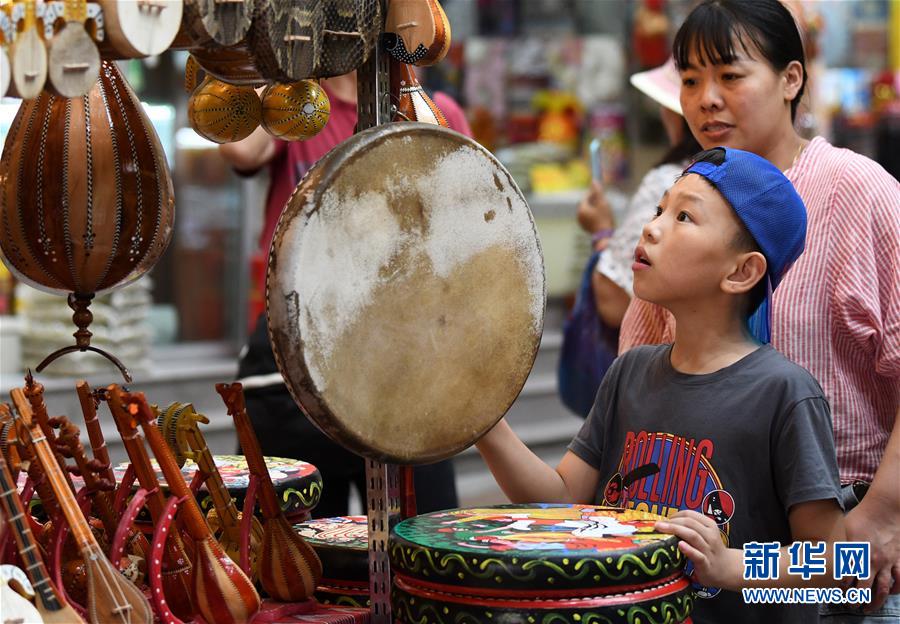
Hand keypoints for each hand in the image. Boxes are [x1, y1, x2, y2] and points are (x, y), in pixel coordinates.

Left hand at [577, 180, 613, 234]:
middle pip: (586, 204)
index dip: (593, 193)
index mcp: (581, 209)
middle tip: (602, 199)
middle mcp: (579, 216)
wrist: (605, 237)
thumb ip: (597, 192)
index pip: (586, 197)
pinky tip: (602, 217)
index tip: (599, 190)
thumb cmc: (604, 219)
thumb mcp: (602, 203)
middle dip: (594, 201)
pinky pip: (589, 218)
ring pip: (588, 211)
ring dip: (594, 208)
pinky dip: (594, 215)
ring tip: (604, 209)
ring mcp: (581, 223)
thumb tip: (593, 180)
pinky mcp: (585, 228)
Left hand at [656, 511, 737, 589]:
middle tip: (658, 524)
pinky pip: (698, 555)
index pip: (690, 514)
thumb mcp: (704, 535)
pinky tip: (679, 545)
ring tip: (661, 529)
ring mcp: (709, 550)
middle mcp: (710, 536)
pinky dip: (688, 549)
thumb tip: (666, 522)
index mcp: (709, 525)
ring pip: (692, 536)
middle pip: (689, 523)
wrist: (725, 569)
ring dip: (675, 530)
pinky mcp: (706, 564)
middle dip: (672, 522)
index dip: (675, 515)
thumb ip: (690, 528)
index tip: (665, 519)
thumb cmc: (709, 550)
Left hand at [844, 494, 899, 610]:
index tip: (834, 592)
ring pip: (883, 589)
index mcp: (856, 553)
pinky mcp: (899, 560)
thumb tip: (817, 550)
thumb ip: (835, 544)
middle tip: (851, 605)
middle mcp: (872, 561)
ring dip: (875, 601)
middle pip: (863, 588)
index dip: (839, 588)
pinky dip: (896, 589)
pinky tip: (889, 592)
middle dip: (856, 600)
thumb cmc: (860, 518)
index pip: (845, 577)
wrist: (884, 510)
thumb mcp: (842, 530)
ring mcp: (887, 562)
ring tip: (868, 607)